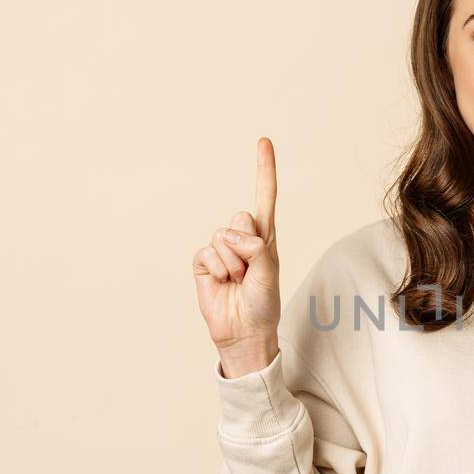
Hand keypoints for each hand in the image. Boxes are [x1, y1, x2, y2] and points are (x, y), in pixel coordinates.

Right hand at [193, 137, 282, 372]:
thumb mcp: (269, 273)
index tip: (264, 141)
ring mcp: (222, 249)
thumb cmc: (263, 304)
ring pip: (223, 237)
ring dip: (233, 263)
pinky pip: (207, 252)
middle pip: (240, 218)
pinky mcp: (203, 262)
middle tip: (250, 271)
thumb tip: (234, 234)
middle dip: (247, 245)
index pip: (265, 196)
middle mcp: (243, 238)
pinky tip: (222, 282)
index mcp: (265, 236)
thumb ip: (257, 248)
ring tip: (238, 280)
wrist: (244, 332)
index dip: (264, 169)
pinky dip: (217, 269)